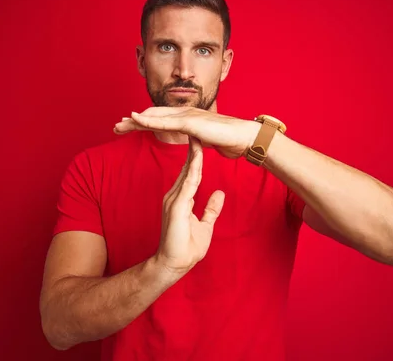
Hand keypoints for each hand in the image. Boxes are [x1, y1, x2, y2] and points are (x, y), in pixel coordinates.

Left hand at [114, 107, 260, 158]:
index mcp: (186, 118)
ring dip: (135, 121)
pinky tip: (136, 119)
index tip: (128, 129)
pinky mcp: (190, 122)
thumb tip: (194, 142)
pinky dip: (148, 120)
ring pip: (154, 116)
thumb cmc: (228, 140)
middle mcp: (184, 113)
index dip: (142, 123)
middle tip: (116, 127)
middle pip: (152, 115)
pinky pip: (165, 121)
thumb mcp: (205, 140)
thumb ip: (196, 139)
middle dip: (132, 122)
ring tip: (119, 125)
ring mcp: (186, 116)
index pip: (159, 119)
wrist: (243, 137)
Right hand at [154, 135, 224, 274]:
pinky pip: (187, 185)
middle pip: (187, 168)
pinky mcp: (176, 207)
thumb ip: (210, 209)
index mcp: (181, 198)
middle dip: (193, 149)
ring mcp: (174, 200)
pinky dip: (192, 170)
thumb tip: (219, 194)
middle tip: (199, 128)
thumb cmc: (186, 248)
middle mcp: (175, 196)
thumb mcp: (205, 224)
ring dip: (193, 155)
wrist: (173, 264)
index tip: (204, 140)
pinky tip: (197, 158)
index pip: (191, 173)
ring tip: (197, 136)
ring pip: (187, 173)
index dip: (197, 157)